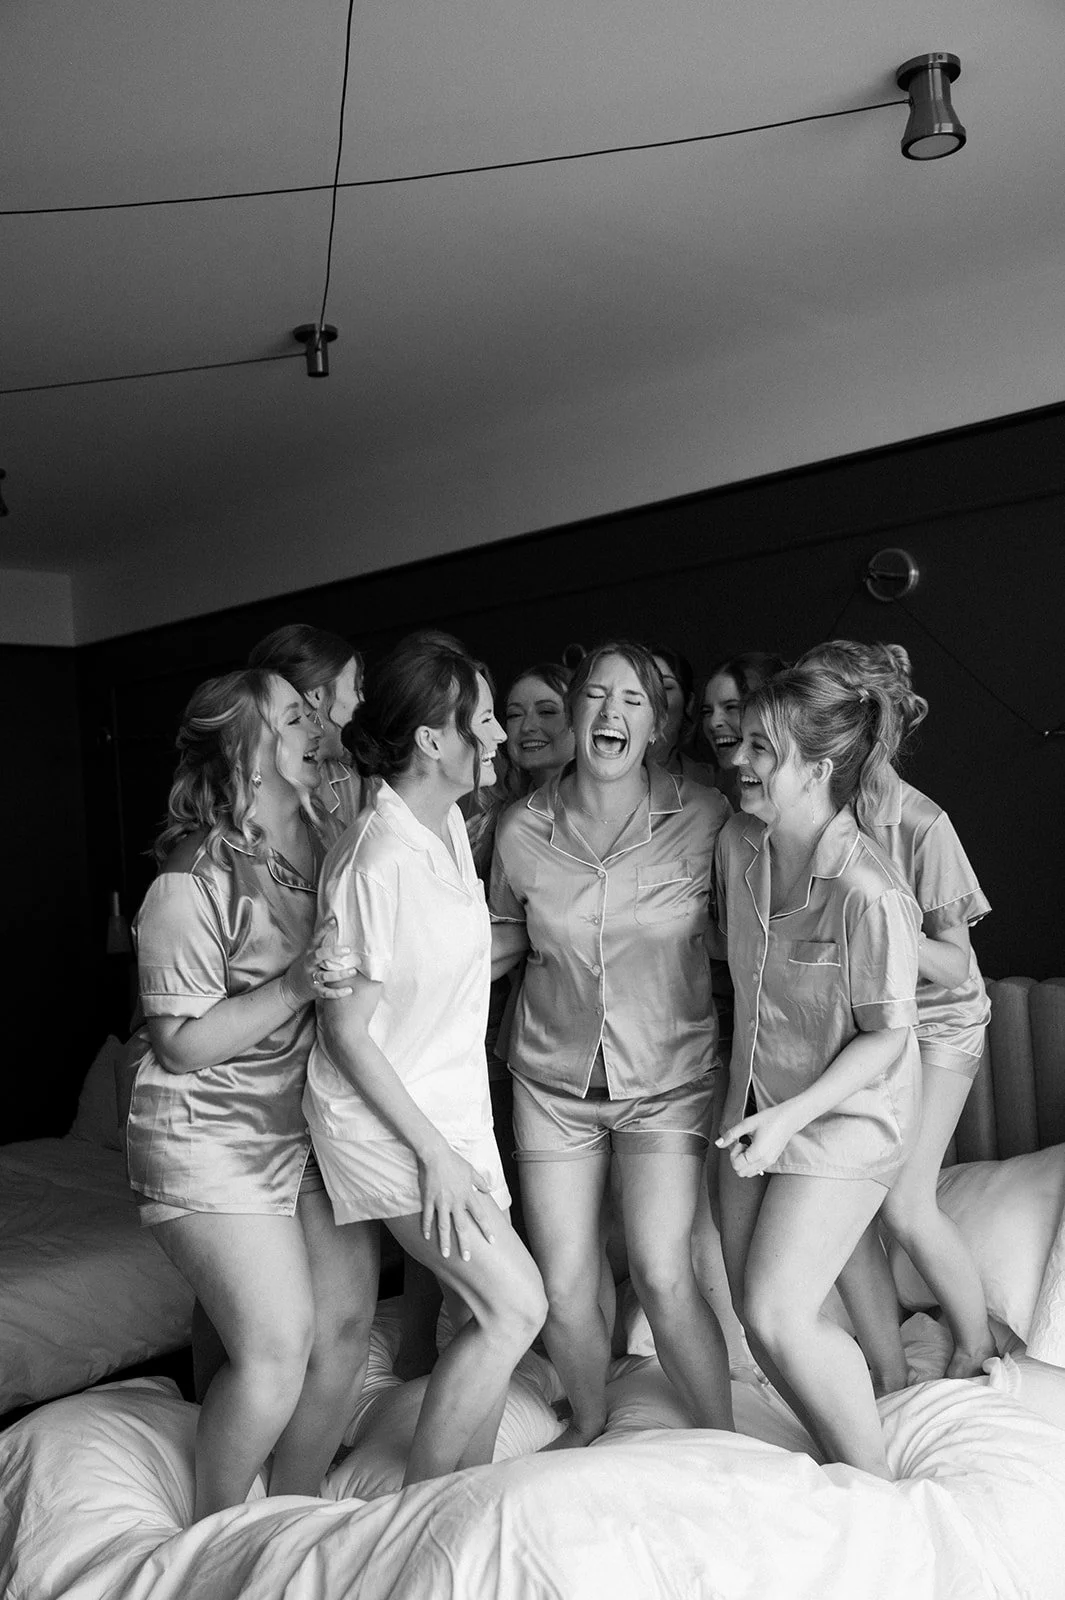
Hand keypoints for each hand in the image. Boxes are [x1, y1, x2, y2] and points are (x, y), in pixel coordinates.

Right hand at [284, 935, 356, 1006]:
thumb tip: (338, 929)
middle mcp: (309, 964)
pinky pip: (327, 992)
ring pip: (325, 975)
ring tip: (354, 971)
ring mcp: (311, 977)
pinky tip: (349, 990)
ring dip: (340, 974)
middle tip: (348, 949)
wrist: (291, 988)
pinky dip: (338, 993)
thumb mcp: (310, 955)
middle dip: (333, 952)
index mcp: (309, 953)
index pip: (316, 938)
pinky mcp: (314, 990)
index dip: (324, 929)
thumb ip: (322, 946)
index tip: (334, 920)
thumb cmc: (306, 967)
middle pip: (319, 955)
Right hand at [417, 1141, 496, 1262]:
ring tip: (445, 1255)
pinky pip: (428, 1217)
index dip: (486, 1229)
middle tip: (466, 1258)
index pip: (480, 1216)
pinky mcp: (429, 1199)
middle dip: (464, 1244)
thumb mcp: (471, 1170)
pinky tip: (427, 1237)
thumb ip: (480, 1181)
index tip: (492, 1241)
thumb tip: (488, 1189)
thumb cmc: (454, 1161)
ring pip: (444, 1226)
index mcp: (468, 1195)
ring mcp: (441, 1202)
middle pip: (462, 1226)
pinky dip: (427, 1227)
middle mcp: (456, 1201)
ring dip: (445, 1242)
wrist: (435, 1153)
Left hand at [716, 1101, 800, 1176]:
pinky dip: (751, 1162)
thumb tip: (718, 1143)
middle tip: (743, 1144)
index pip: (736, 1166)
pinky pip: (756, 1169)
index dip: (734, 1153)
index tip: (740, 1141)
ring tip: (749, 1146)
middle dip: (737, 1159)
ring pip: (748, 1173)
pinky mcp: (772, 1161)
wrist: (789, 1119)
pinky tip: (755, 1148)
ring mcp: (769, 1163)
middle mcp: (764, 1162)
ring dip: (744, 1162)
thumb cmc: (769, 1118)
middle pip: (740, 1172)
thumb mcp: (747, 1123)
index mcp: (757, 1154)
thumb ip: (731, 1135)